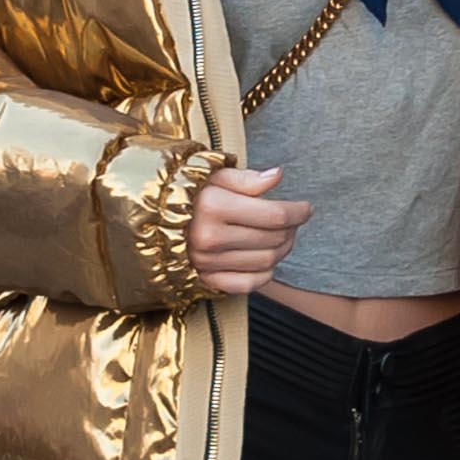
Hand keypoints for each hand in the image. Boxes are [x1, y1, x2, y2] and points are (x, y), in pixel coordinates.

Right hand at [188, 163, 311, 294]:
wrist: (153, 222)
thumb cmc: (190, 195)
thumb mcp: (214, 177)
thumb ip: (247, 178)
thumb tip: (277, 176)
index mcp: (213, 206)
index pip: (275, 214)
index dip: (298, 211)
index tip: (306, 208)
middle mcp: (210, 237)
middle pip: (274, 239)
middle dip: (293, 229)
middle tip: (294, 220)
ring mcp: (207, 262)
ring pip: (267, 262)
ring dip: (283, 250)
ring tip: (282, 236)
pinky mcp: (207, 280)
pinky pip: (249, 284)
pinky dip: (265, 274)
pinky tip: (266, 260)